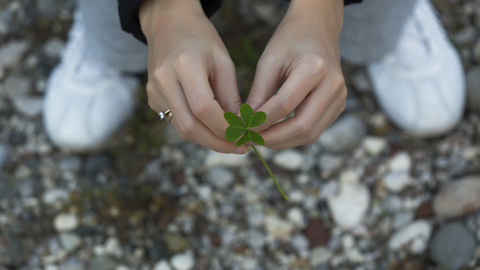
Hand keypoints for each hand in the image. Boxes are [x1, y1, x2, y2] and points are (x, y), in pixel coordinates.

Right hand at [140, 0, 245, 153]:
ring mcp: (154, 91)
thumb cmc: (201, 39)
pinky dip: (196, 130)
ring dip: (207, 140)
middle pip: (189, 126)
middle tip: (239, 148)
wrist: (168, 24)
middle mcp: (164, 80)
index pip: (204, 109)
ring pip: (181, 128)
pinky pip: (176, 121)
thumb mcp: (223, 61)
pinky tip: (213, 129)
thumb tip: (239, 127)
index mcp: (184, 65)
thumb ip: (230, 95)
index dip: (225, 128)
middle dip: (217, 143)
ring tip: (230, 142)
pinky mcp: (152, 98)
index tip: (245, 137)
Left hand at [246, 0, 346, 148]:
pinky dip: (294, 136)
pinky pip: (317, 130)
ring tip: (261, 139)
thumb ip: (258, 93)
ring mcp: (340, 97)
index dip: (261, 121)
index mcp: (315, 68)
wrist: (317, 28)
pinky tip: (276, 133)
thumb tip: (244, 123)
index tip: (242, 128)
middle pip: (303, 126)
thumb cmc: (290, 40)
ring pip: (311, 134)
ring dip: (284, 141)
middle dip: (274, 138)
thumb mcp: (269, 61)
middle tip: (250, 139)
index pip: (285, 105)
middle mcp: (333, 85)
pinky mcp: (339, 105)